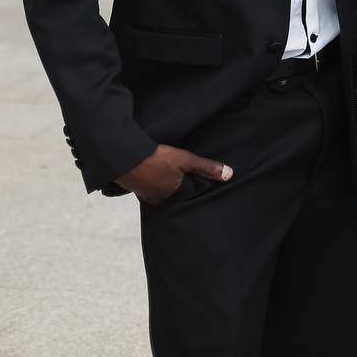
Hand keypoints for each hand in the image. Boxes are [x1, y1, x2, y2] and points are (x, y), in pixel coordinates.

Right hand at [116, 143, 232, 205]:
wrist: (126, 157)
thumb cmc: (157, 158)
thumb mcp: (186, 159)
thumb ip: (206, 167)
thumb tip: (229, 175)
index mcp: (173, 194)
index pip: (186, 192)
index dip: (189, 185)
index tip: (191, 180)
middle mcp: (160, 199)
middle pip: (172, 192)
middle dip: (175, 187)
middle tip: (176, 176)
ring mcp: (145, 194)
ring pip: (159, 190)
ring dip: (161, 184)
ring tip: (164, 174)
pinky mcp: (134, 187)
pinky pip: (146, 187)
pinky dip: (149, 182)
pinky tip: (149, 175)